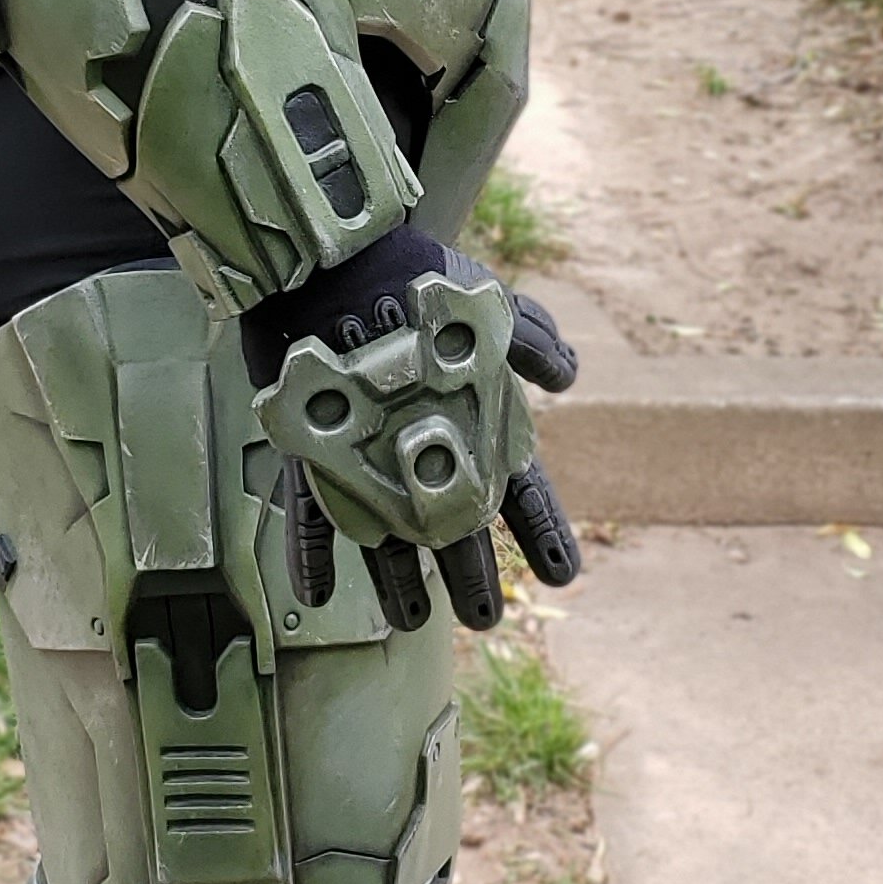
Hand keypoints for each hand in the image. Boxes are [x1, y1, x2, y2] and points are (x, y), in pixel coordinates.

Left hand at [244, 231, 582, 632]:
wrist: (339, 262)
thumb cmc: (418, 286)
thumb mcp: (488, 308)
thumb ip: (533, 340)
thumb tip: (569, 378)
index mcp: (472, 427)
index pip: (518, 491)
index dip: (542, 532)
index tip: (563, 575)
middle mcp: (424, 452)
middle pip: (454, 527)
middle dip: (472, 574)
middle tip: (483, 616)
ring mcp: (369, 458)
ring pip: (388, 534)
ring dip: (399, 579)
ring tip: (412, 620)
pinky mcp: (316, 454)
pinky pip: (313, 514)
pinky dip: (313, 555)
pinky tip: (315, 594)